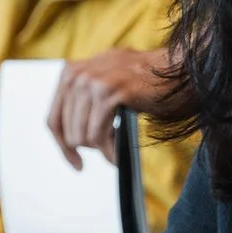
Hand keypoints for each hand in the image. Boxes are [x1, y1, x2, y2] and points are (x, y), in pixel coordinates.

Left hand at [49, 47, 169, 168]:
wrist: (178, 70)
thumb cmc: (146, 81)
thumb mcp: (105, 83)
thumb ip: (83, 101)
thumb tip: (70, 138)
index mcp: (71, 71)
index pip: (53, 118)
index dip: (63, 146)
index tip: (75, 163)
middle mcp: (78, 74)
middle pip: (67, 131)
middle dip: (88, 147)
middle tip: (109, 149)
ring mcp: (92, 81)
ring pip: (82, 135)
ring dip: (102, 149)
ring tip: (117, 149)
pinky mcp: (109, 92)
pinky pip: (99, 135)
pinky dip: (109, 151)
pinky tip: (118, 155)